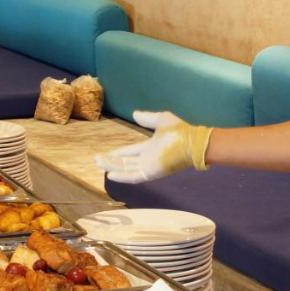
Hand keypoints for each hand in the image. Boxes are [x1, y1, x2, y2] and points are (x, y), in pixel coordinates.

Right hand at [95, 111, 213, 183]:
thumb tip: (134, 113)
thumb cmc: (180, 131)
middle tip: (97, 160)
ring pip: (126, 169)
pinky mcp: (151, 172)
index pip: (130, 152)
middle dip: (111, 162)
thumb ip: (147, 118)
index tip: (106, 153)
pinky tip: (110, 175)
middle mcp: (147, 158)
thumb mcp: (160, 120)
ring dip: (113, 168)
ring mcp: (149, 166)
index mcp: (149, 148)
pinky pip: (133, 176)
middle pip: (125, 162)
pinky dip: (122, 176)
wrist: (192, 141)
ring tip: (99, 165)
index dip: (117, 153)